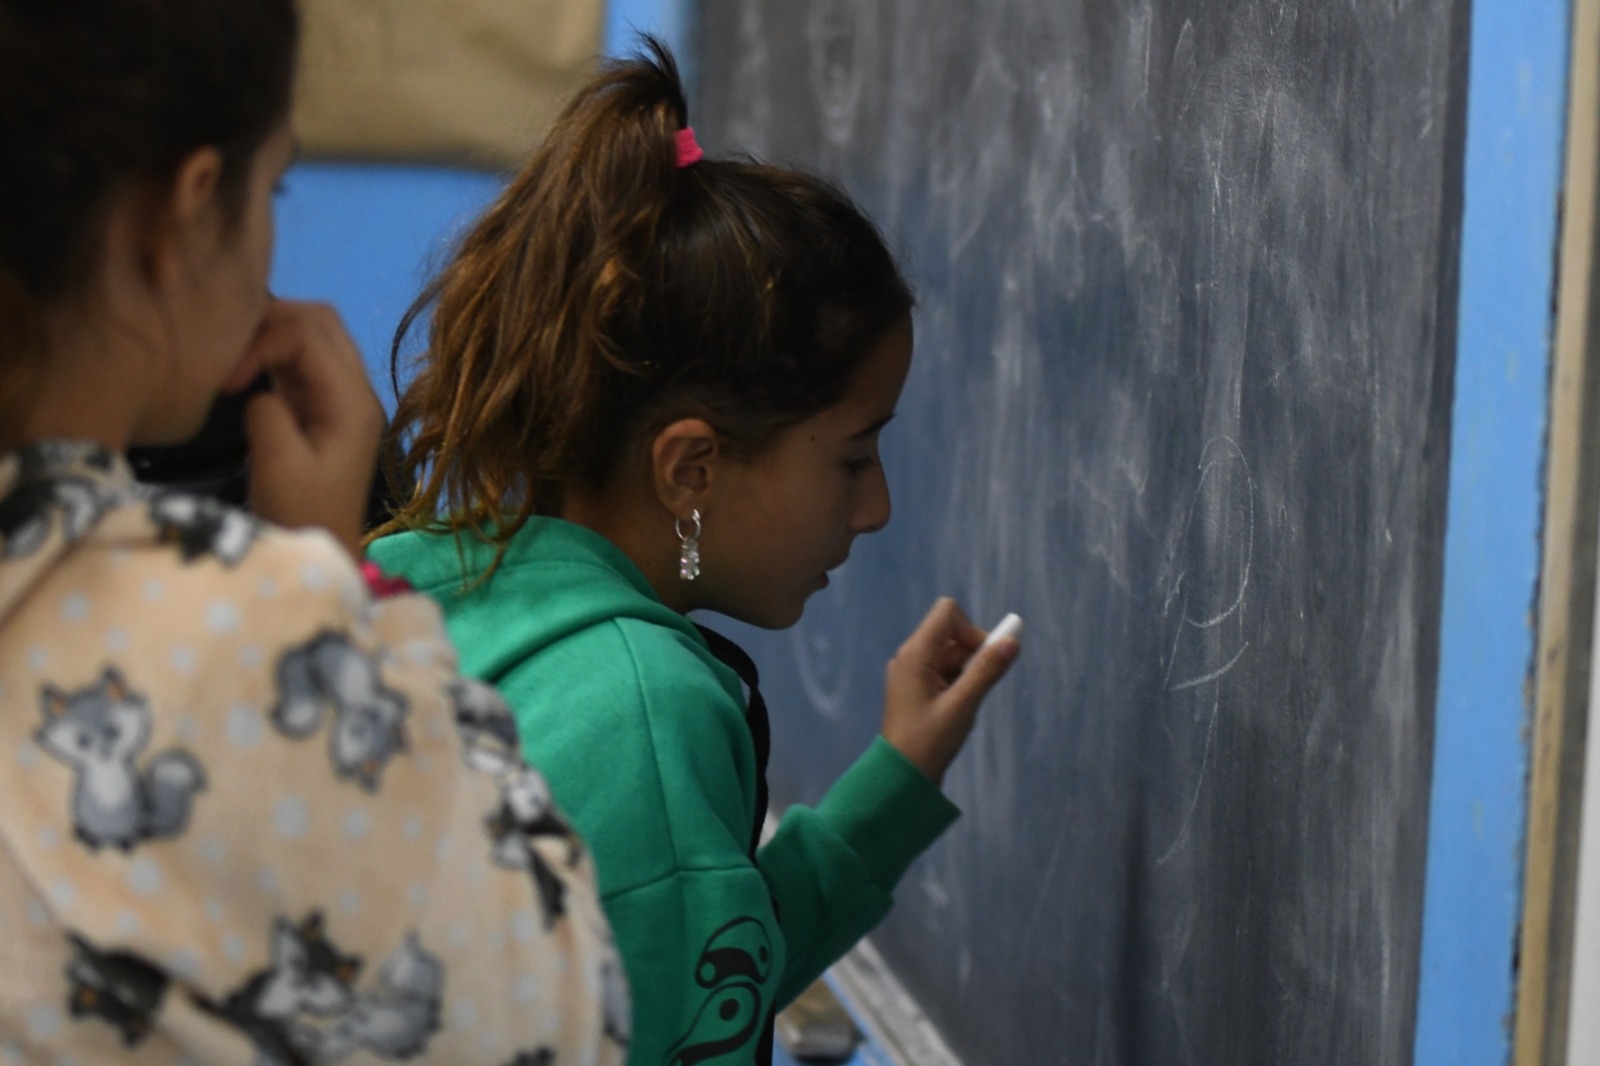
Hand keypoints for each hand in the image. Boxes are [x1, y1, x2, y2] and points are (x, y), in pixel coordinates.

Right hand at [228, 300, 382, 557]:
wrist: (320, 551)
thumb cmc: (301, 515)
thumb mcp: (279, 465)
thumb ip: (268, 411)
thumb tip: (255, 388)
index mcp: (352, 401)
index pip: (310, 335)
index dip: (262, 343)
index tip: (227, 384)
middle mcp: (354, 390)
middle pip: (321, 320)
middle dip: (271, 322)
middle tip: (228, 351)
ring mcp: (340, 396)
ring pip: (312, 334)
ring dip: (271, 335)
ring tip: (231, 358)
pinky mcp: (321, 406)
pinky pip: (300, 360)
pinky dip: (270, 354)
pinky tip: (241, 370)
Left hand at [880, 598, 1020, 784]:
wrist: (901, 777)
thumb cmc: (928, 742)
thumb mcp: (962, 707)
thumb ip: (986, 672)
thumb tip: (1012, 643)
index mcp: (914, 654)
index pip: (947, 613)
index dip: (971, 629)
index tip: (983, 659)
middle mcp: (910, 657)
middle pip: (952, 634)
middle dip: (972, 656)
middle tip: (974, 690)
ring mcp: (912, 672)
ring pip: (951, 655)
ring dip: (967, 675)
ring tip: (961, 708)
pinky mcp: (917, 688)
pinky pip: (945, 673)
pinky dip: (958, 686)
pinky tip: (955, 713)